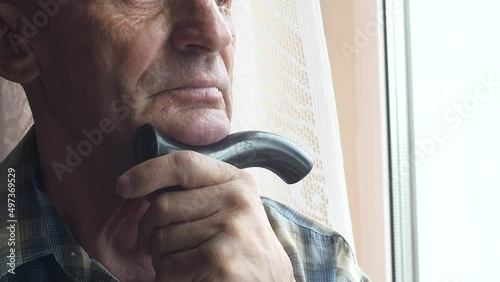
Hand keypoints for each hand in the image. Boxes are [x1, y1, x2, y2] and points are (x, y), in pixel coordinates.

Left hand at [116, 151, 294, 280]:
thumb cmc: (242, 249)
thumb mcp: (232, 209)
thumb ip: (200, 193)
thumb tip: (145, 187)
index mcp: (237, 182)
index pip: (184, 164)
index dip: (148, 172)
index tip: (124, 185)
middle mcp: (236, 200)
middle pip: (162, 206)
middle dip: (149, 231)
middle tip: (159, 247)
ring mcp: (229, 229)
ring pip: (161, 240)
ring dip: (162, 260)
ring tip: (186, 264)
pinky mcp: (218, 259)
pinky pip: (168, 267)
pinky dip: (170, 279)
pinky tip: (192, 278)